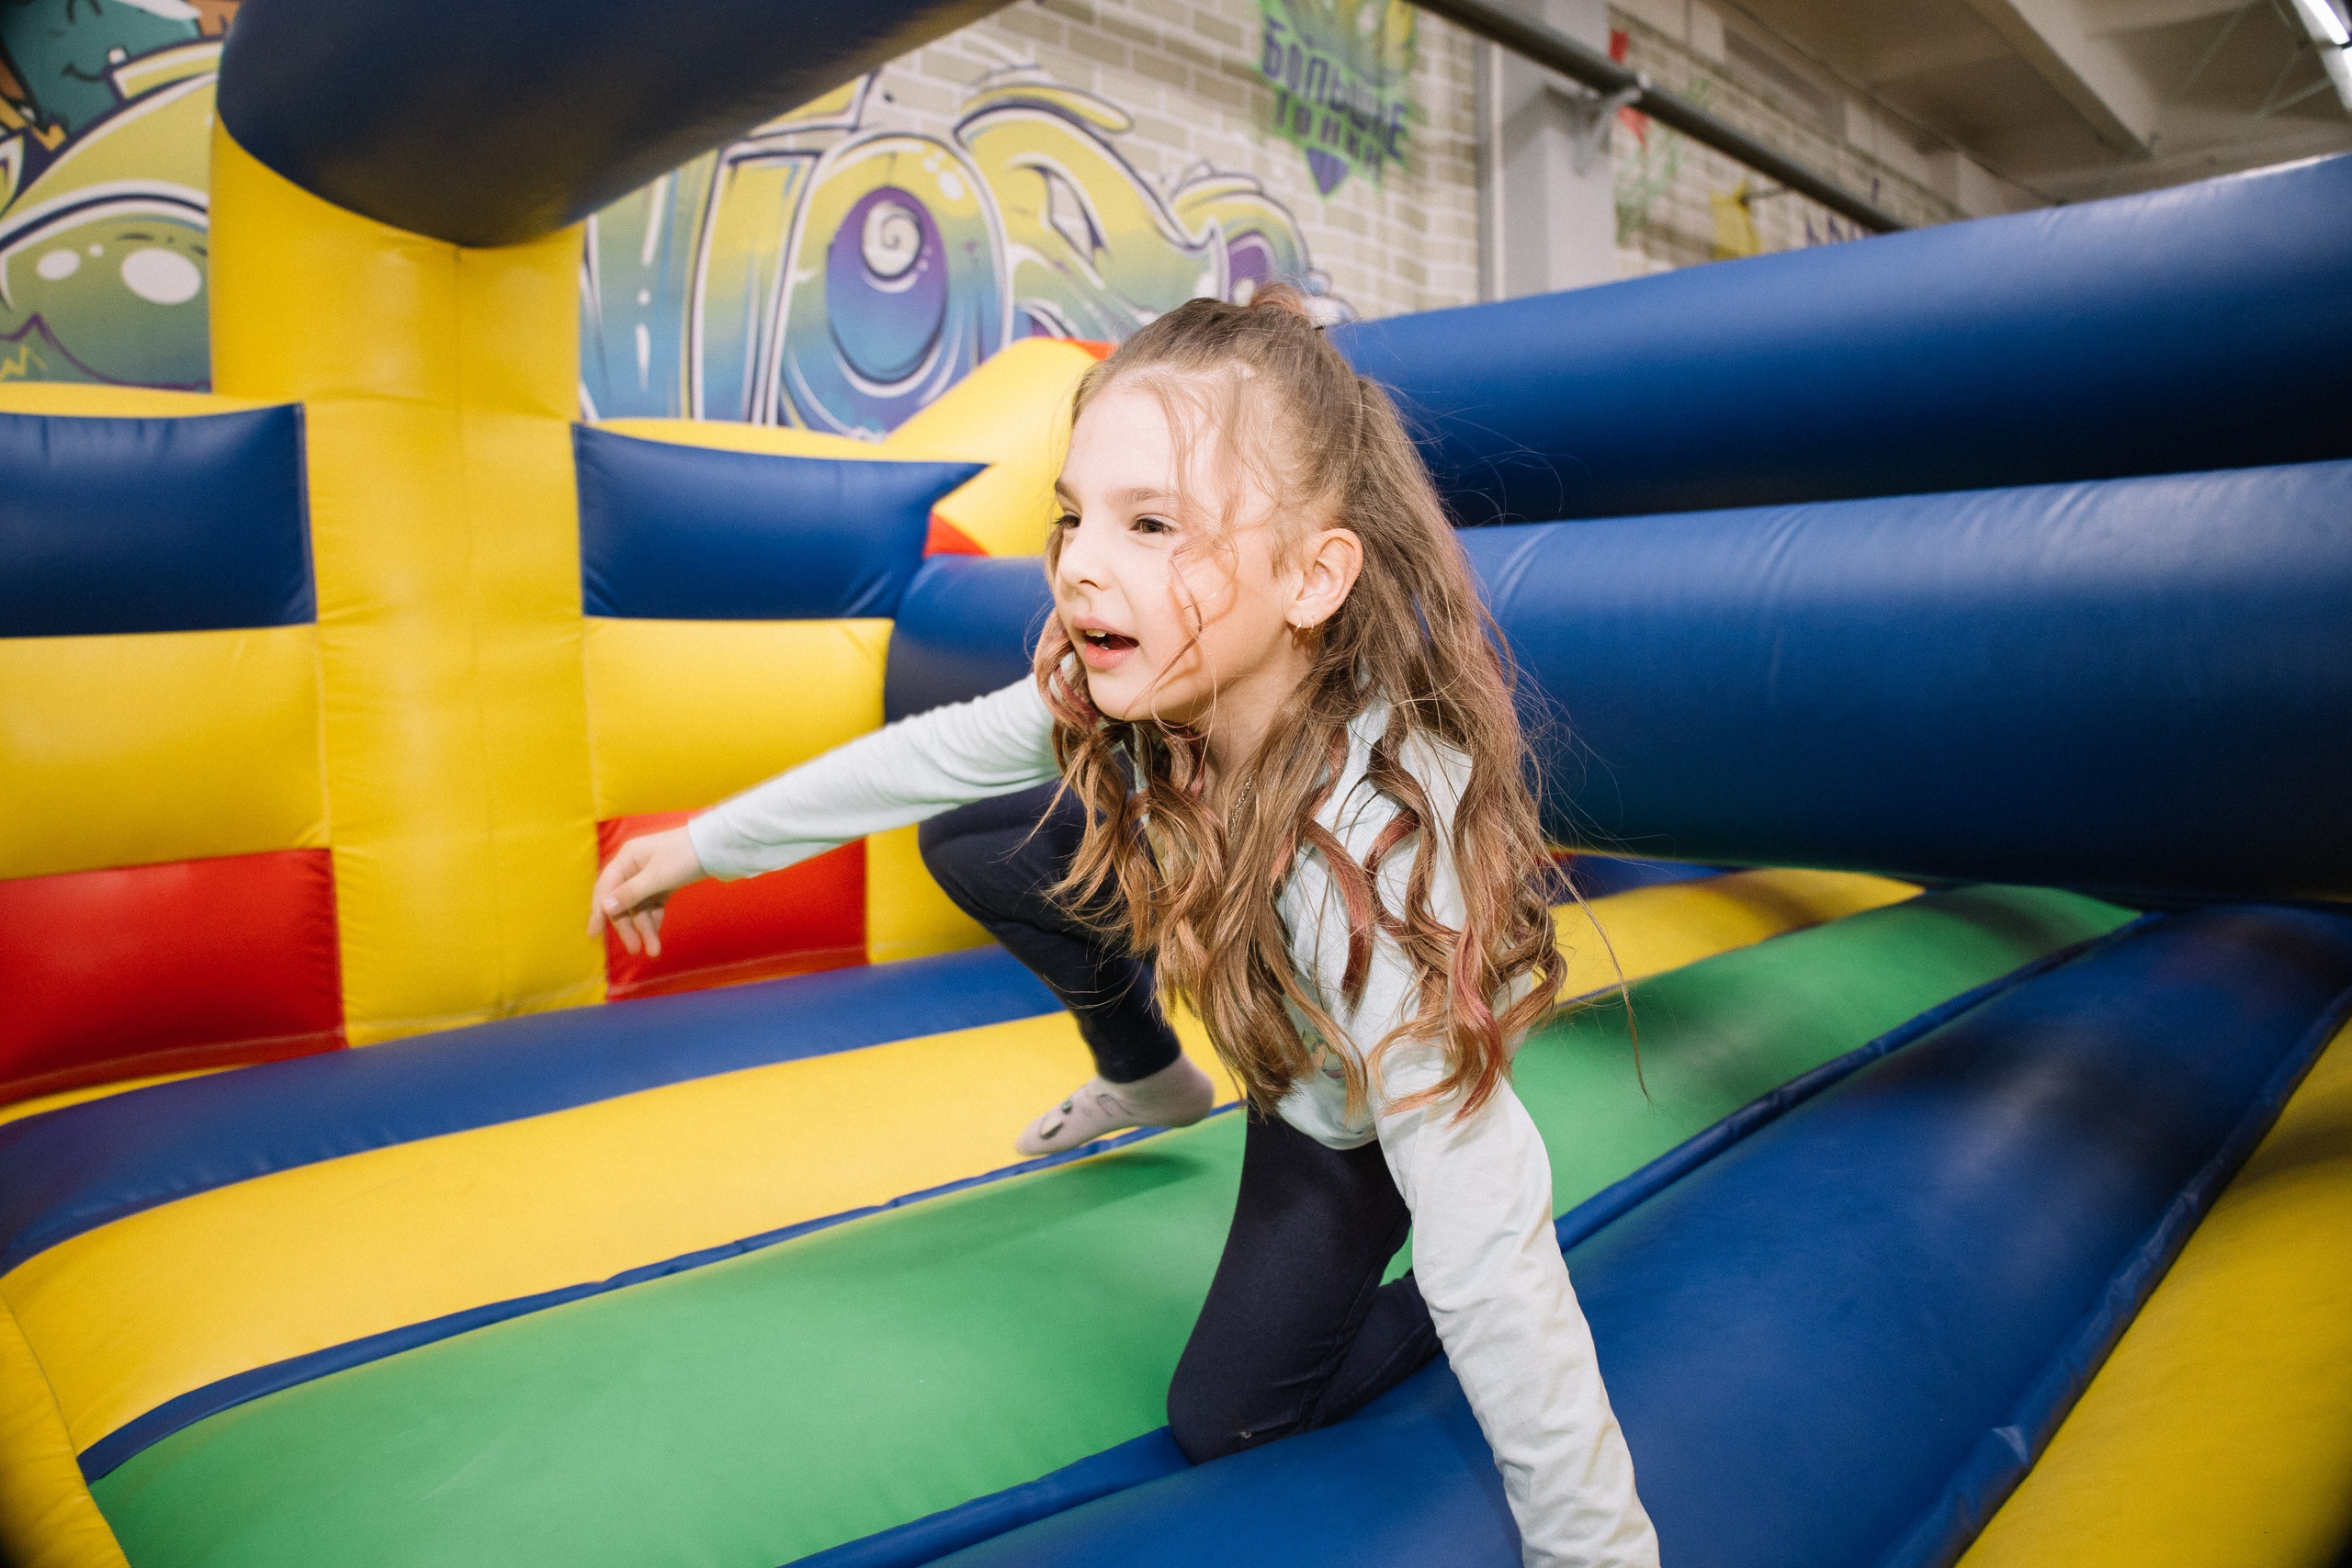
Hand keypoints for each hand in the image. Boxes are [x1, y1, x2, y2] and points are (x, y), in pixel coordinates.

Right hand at [588, 825, 706, 957]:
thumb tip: (605, 907)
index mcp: (627, 859)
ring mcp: (649, 875)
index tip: (594, 935)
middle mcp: (634, 866)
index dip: (598, 912)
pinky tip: (657, 935)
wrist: (717, 847)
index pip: (605, 888)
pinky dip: (654, 918)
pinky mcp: (663, 882)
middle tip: (635, 949)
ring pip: (640, 906)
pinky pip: (652, 904)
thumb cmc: (684, 856)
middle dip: (628, 926)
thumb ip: (630, 893)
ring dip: (645, 928)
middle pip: (623, 901)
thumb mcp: (656, 877)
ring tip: (653, 951)